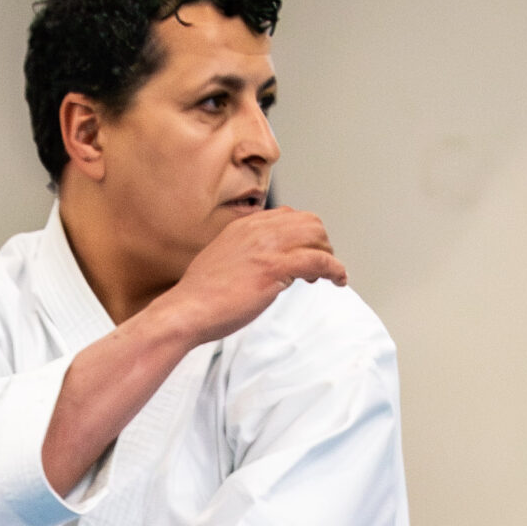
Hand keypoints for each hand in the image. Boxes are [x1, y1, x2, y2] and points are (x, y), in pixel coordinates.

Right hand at [165, 206, 346, 347]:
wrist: (187, 310)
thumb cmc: (201, 296)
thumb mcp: (222, 262)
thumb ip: (243, 256)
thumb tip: (258, 266)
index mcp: (244, 226)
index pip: (287, 216)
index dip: (303, 234)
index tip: (306, 253)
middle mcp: (258, 230)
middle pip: (308, 221)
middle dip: (321, 242)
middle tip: (322, 265)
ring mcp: (267, 247)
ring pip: (317, 237)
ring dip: (330, 254)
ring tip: (331, 275)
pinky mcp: (275, 269)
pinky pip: (318, 260)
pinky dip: (335, 269)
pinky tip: (339, 279)